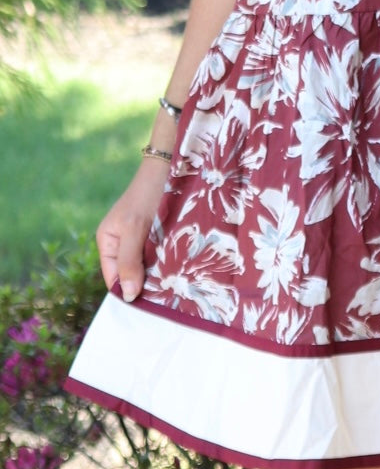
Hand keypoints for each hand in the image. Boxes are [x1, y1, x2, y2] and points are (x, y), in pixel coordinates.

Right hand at [96, 160, 169, 301]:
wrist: (173, 164)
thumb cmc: (149, 194)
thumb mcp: (135, 228)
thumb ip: (129, 261)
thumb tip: (127, 295)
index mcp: (108, 242)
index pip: (113, 279)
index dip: (128, 292)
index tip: (148, 304)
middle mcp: (122, 243)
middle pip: (131, 275)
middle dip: (146, 285)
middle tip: (166, 296)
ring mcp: (141, 239)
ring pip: (148, 267)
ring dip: (160, 274)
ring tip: (176, 285)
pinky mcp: (159, 234)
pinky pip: (160, 256)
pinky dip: (169, 263)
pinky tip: (182, 269)